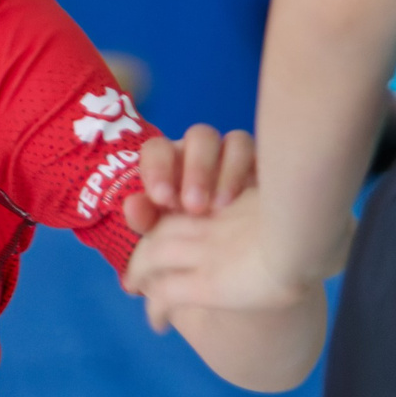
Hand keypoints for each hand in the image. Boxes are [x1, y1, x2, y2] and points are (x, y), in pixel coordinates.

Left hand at [122, 124, 254, 232]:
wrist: (232, 260)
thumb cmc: (191, 241)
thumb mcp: (164, 234)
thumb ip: (145, 218)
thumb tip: (132, 205)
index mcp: (172, 164)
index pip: (159, 148)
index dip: (157, 167)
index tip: (161, 198)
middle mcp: (203, 155)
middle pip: (200, 136)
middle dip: (196, 168)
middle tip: (193, 206)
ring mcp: (236, 157)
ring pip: (234, 140)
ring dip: (225, 171)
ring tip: (220, 208)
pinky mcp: (263, 167)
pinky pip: (259, 154)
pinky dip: (246, 173)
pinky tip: (242, 202)